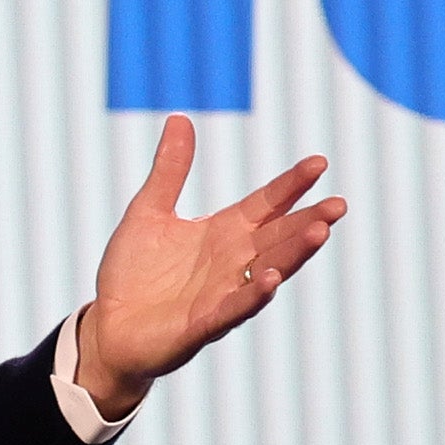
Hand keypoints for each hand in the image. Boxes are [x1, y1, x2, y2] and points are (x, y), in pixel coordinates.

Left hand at [74, 114, 346, 417]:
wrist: (107, 326)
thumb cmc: (132, 272)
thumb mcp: (148, 211)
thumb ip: (169, 170)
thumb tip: (180, 118)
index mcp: (223, 233)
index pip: (266, 204)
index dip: (291, 185)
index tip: (319, 162)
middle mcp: (232, 263)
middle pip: (278, 238)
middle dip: (308, 222)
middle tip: (337, 205)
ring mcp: (222, 295)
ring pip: (267, 272)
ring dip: (293, 254)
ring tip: (319, 233)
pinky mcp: (203, 326)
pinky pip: (233, 310)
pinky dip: (252, 297)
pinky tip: (271, 280)